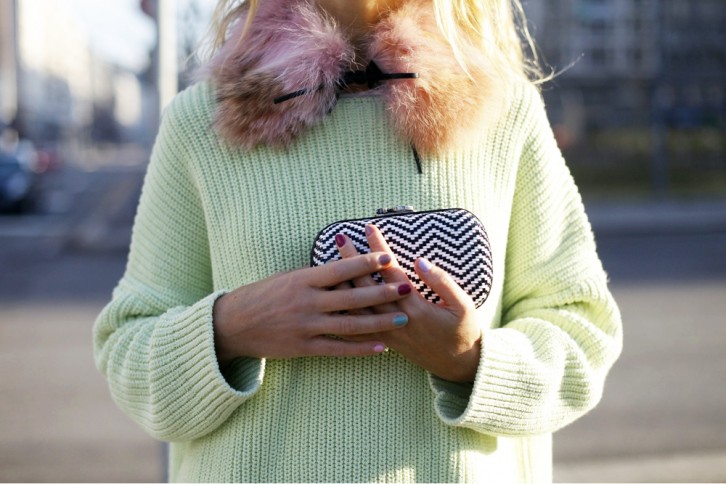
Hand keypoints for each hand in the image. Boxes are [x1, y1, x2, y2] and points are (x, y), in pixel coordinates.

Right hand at [212, 252, 412, 365]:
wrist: (233, 324)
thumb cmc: (262, 295)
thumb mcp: (287, 277)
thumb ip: (316, 276)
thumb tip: (346, 266)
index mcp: (303, 280)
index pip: (340, 269)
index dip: (365, 263)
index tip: (388, 258)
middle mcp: (306, 302)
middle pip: (352, 297)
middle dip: (382, 293)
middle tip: (407, 288)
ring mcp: (305, 326)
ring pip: (350, 325)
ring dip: (379, 322)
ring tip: (402, 318)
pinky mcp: (303, 348)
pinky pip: (337, 349)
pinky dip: (360, 349)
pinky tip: (381, 347)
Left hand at [335, 226, 481, 381]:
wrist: (459, 365)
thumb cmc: (464, 332)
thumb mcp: (463, 305)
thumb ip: (442, 282)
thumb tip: (419, 261)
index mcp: (416, 309)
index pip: (390, 272)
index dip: (378, 249)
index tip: (368, 228)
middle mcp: (396, 321)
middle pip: (366, 286)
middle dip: (351, 260)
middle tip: (340, 237)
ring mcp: (387, 333)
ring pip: (355, 307)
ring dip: (342, 283)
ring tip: (329, 262)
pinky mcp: (383, 341)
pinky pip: (355, 328)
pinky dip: (342, 312)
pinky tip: (333, 297)